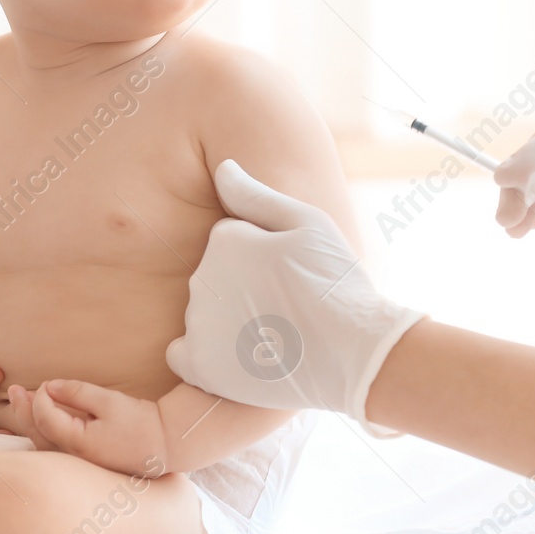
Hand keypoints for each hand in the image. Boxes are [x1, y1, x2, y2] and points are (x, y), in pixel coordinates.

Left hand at [27, 380, 167, 477]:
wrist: (165, 446)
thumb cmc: (140, 423)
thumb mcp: (109, 401)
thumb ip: (77, 392)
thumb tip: (50, 386)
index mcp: (78, 442)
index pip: (45, 416)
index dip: (40, 396)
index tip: (46, 383)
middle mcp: (73, 458)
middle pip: (37, 433)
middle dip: (23, 410)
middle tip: (14, 390)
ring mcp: (78, 464)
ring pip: (42, 445)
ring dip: (29, 422)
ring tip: (20, 403)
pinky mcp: (84, 465)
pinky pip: (53, 451)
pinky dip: (42, 433)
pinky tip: (39, 422)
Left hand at [165, 159, 424, 427]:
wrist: (352, 351)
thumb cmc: (335, 283)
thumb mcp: (308, 223)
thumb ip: (256, 195)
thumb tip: (223, 168)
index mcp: (223, 239)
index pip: (228, 242)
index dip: (263, 257)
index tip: (291, 273)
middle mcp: (202, 278)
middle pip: (214, 277)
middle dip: (243, 286)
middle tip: (287, 302)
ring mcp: (199, 323)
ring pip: (204, 313)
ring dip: (228, 319)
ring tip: (276, 331)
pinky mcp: (201, 364)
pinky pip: (181, 354)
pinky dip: (204, 353)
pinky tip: (238, 354)